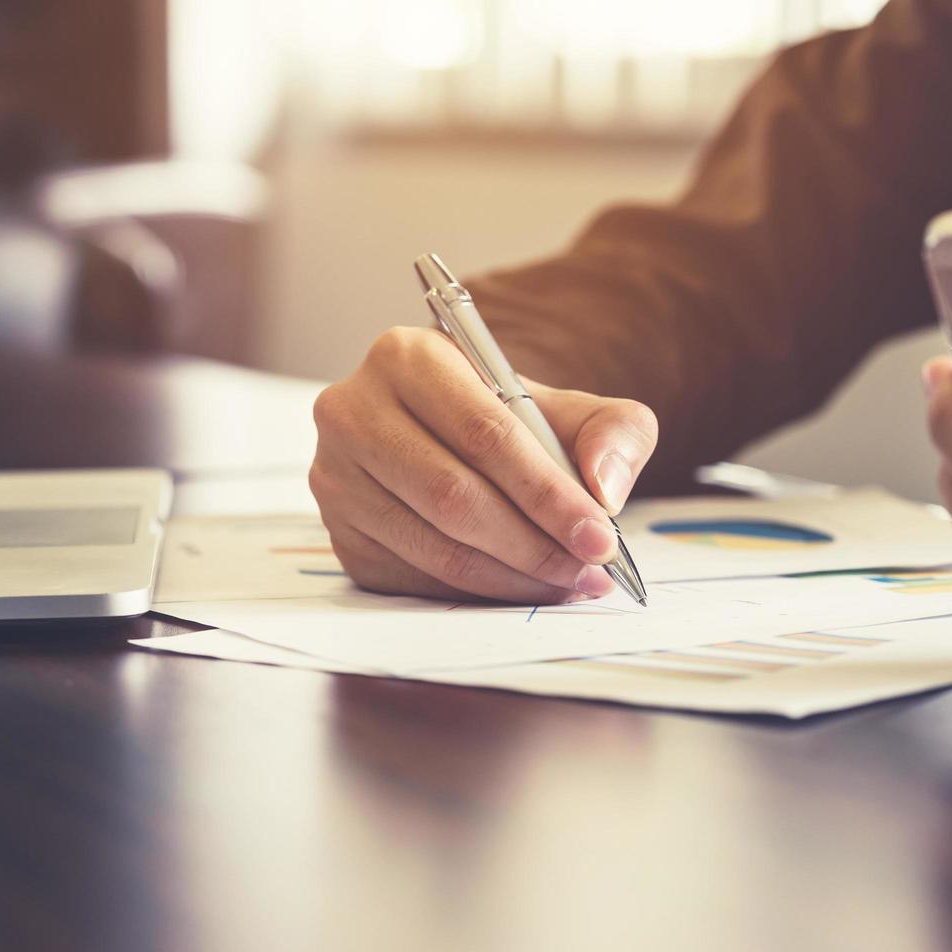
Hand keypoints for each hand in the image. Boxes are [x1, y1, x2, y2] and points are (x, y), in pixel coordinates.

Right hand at [310, 326, 657, 602]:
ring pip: (434, 544)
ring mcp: (336, 476)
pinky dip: (478, 593)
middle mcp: (354, 411)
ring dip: (512, 577)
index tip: (600, 537)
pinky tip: (522, 588)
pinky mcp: (340, 533)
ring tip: (567, 585)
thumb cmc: (519, 422)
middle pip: (453, 495)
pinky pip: (414, 577)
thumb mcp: (578, 409)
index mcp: (409, 357)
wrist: (456, 440)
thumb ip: (615, 432)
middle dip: (534, 544)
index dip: (547, 493)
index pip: (484, 434)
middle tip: (589, 571)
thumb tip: (604, 489)